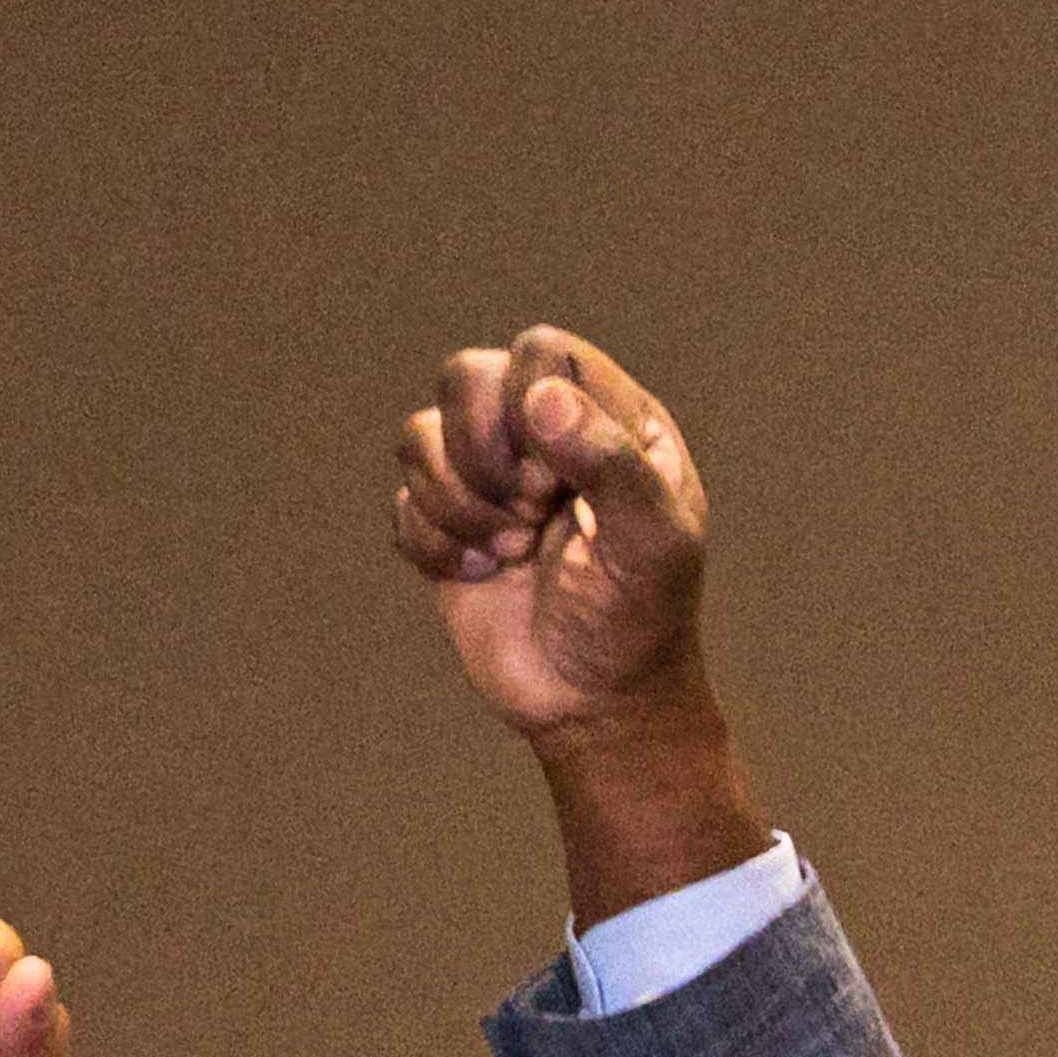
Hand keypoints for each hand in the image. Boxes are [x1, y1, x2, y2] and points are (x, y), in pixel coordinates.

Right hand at [392, 327, 716, 742]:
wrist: (596, 704)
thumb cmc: (642, 620)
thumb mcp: (654, 545)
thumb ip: (615, 463)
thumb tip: (543, 398)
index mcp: (612, 420)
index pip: (543, 353)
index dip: (531, 405)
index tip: (560, 481)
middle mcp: (545, 434)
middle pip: (466, 376)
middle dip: (485, 453)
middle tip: (530, 512)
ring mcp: (490, 476)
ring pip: (419, 436)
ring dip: (460, 505)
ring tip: (511, 550)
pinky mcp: (446, 523)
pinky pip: (403, 501)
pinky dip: (438, 546)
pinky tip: (485, 575)